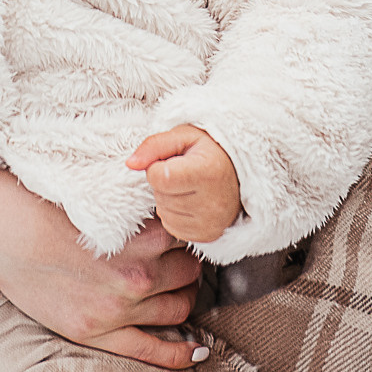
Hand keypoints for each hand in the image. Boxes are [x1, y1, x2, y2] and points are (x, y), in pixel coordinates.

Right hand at [0, 169, 207, 369]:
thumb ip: (138, 209)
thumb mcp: (100, 198)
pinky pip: (153, 351)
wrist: (0, 234)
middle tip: (180, 257)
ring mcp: (117, 309)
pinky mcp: (97, 332)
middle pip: (188, 272)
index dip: (189, 230)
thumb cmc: (45, 206)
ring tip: (178, 288)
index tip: (186, 228)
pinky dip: (181, 353)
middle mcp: (134, 276)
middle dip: (188, 263)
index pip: (188, 236)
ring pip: (178, 309)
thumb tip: (172, 203)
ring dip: (184, 297)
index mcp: (138, 238)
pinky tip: (196, 351)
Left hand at [128, 126, 241, 245]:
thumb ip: (154, 145)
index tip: (173, 161)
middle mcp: (212, 202)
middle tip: (185, 173)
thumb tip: (130, 163)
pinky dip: (175, 214)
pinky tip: (191, 202)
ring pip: (164, 213)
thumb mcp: (183, 136)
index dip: (157, 167)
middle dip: (163, 183)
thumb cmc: (209, 151)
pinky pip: (172, 228)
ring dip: (168, 199)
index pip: (159, 177)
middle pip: (160, 196)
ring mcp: (211, 223)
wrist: (240, 173)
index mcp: (207, 172)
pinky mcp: (208, 236)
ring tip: (189, 187)